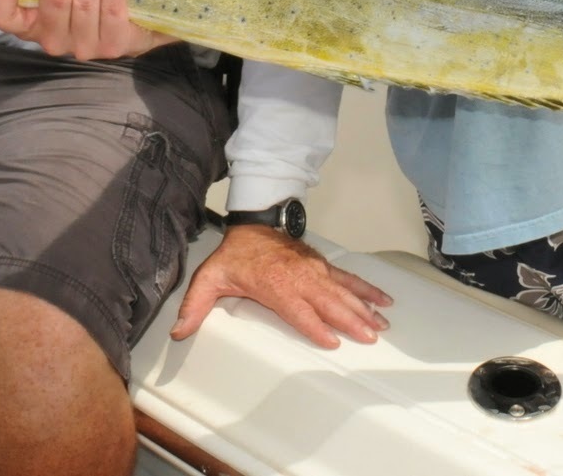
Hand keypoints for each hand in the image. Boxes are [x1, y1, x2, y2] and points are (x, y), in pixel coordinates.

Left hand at [171, 226, 392, 347]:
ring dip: (364, 309)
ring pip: (344, 292)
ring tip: (382, 325)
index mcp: (276, 286)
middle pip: (330, 304)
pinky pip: (349, 279)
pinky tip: (383, 301)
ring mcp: (315, 272)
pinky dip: (368, 290)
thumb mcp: (209, 279)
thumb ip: (195, 306)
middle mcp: (300, 279)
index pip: (300, 311)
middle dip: (351, 321)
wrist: (253, 223)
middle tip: (370, 336)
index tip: (333, 340)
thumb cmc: (235, 255)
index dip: (316, 327)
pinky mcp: (322, 267)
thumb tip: (179, 331)